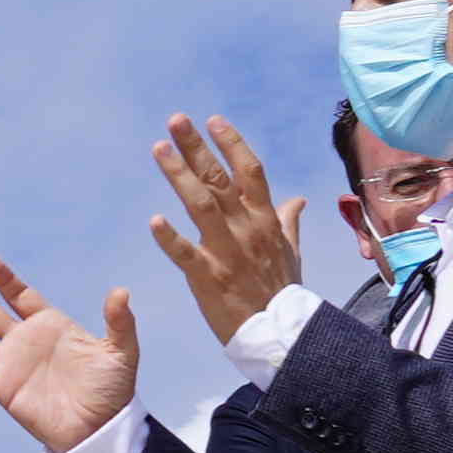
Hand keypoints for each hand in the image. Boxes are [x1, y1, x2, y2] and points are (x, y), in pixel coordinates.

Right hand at [0, 255, 139, 452]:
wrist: (99, 430)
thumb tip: (121, 292)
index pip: (20, 295)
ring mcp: (10, 365)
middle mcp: (24, 341)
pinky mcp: (2, 389)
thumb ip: (119, 321)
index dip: (4, 279)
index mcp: (50, 325)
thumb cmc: (113, 391)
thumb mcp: (121, 352)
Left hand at [146, 117, 306, 344]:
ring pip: (200, 205)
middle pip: (220, 179)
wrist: (282, 333)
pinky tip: (154, 220)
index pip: (250, 171)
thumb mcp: (291, 251)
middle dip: (197, 147)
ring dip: (179, 175)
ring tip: (159, 149)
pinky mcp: (208, 276)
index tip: (213, 120)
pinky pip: (186, 254)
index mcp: (264, 220)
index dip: (232, 144)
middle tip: (176, 120)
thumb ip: (288, 222)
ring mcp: (226, 250)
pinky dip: (170, 238)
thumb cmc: (283, 290)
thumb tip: (298, 199)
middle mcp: (246, 228)